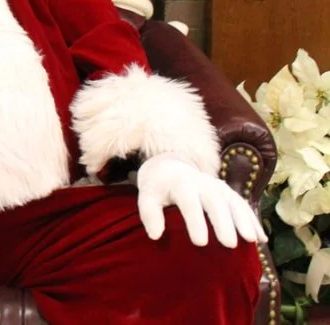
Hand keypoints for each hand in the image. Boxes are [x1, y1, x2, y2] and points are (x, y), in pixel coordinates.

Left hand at [136, 153, 266, 247]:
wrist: (170, 166)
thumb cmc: (158, 188)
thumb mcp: (147, 196)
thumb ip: (149, 213)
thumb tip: (155, 235)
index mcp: (181, 183)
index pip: (189, 203)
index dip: (195, 222)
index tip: (200, 243)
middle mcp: (203, 183)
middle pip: (215, 202)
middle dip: (223, 222)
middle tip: (229, 244)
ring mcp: (218, 186)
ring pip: (234, 202)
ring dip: (244, 220)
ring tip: (251, 240)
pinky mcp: (228, 192)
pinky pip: (243, 205)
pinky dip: (253, 221)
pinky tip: (262, 239)